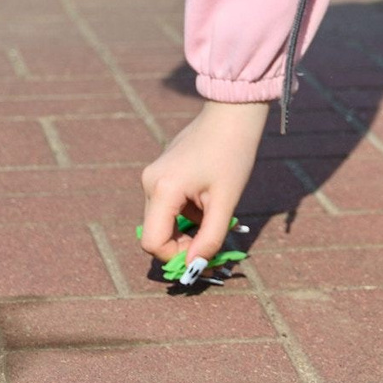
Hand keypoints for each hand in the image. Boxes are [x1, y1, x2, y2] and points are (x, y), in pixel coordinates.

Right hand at [138, 100, 266, 277]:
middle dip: (183, 246)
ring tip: (215, 219)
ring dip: (186, 230)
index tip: (203, 257)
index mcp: (162, 189)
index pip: (153, 242)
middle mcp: (150, 183)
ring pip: (163, 221)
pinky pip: (167, 207)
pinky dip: (185, 215)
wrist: (231, 115)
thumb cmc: (232, 155)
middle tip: (212, 246)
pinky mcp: (160, 173)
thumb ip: (210, 238)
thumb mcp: (225, 202)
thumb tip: (195, 267)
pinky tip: (208, 203)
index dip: (176, 257)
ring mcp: (153, 177)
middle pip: (156, 233)